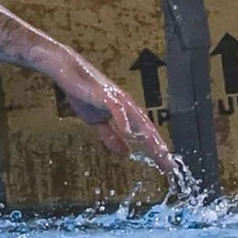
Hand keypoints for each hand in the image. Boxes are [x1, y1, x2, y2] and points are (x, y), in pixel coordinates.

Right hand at [55, 55, 176, 177]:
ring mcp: (117, 98)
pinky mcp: (105, 94)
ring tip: (158, 151)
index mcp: (126, 112)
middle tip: (169, 166)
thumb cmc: (83, 94)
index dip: (156, 150)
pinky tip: (129, 133)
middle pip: (146, 128)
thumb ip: (112, 136)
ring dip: (148, 135)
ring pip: (137, 119)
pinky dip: (123, 120)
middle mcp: (127, 104)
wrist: (67, 71)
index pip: (145, 134)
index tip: (166, 167)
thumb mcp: (97, 121)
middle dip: (158, 147)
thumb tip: (126, 154)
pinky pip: (117, 108)